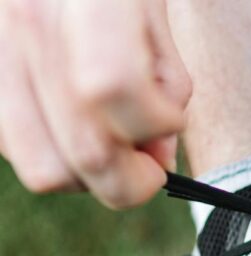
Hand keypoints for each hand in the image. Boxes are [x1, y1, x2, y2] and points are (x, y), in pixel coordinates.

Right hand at [0, 0, 190, 207]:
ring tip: (110, 139)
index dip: (153, 122)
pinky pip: (12, 148)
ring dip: (90, 173)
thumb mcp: (151, 5)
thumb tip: (156, 157)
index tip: (170, 121)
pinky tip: (71, 120)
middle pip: (81, 152)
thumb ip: (166, 78)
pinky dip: (52, 151)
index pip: (111, 85)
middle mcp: (24, 21)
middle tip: (149, 161)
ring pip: (43, 168)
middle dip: (131, 178)